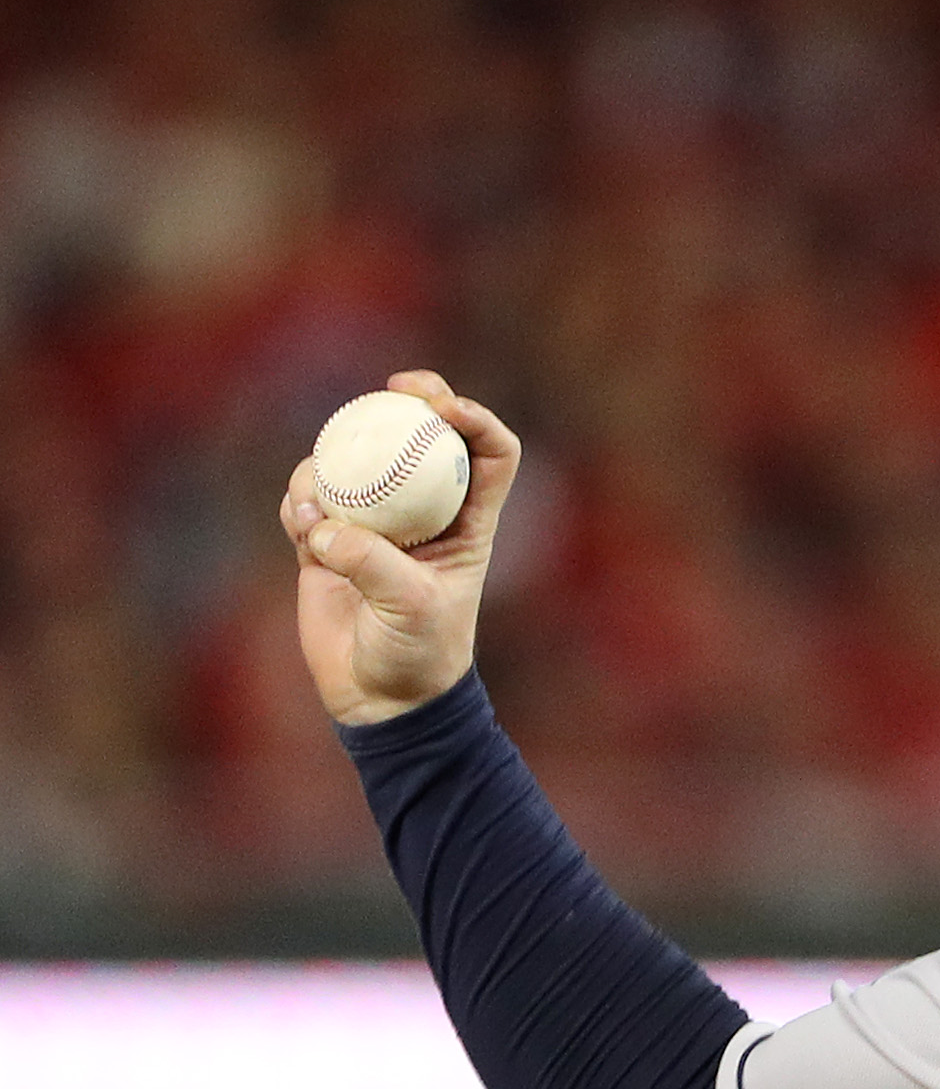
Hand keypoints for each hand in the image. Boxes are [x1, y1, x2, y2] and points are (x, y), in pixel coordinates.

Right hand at [281, 371, 521, 724]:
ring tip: (317, 502)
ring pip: (355, 464)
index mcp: (468, 522)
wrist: (380, 698)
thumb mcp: (410, 609)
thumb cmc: (417, 655)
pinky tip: (300, 525)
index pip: (491, 453)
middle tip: (390, 391)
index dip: (476, 419)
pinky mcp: (328, 542)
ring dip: (334, 464)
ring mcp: (374, 524)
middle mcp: (423, 514)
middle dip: (409, 403)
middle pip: (420, 438)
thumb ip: (373, 564)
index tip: (443, 408)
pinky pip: (309, 501)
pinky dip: (300, 502)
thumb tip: (324, 526)